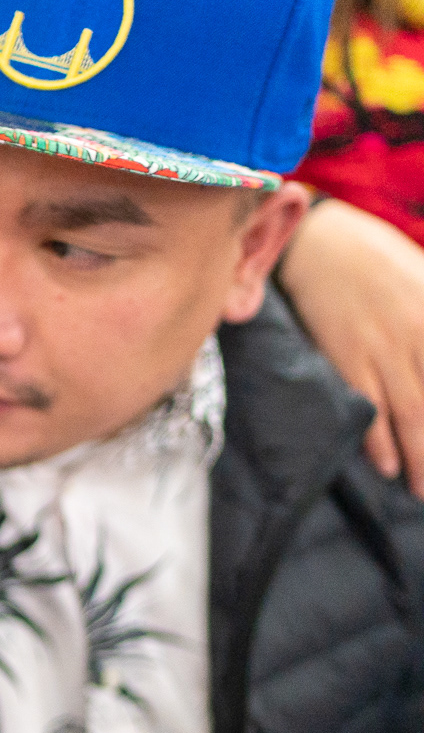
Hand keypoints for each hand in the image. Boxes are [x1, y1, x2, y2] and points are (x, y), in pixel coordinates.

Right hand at [277, 198, 423, 494]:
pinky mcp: (344, 356)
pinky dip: (377, 439)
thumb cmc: (377, 258)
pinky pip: (366, 405)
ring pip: (409, 412)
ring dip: (419, 454)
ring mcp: (380, 349)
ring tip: (421, 489)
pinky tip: (387, 465)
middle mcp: (416, 335)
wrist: (320, 243)